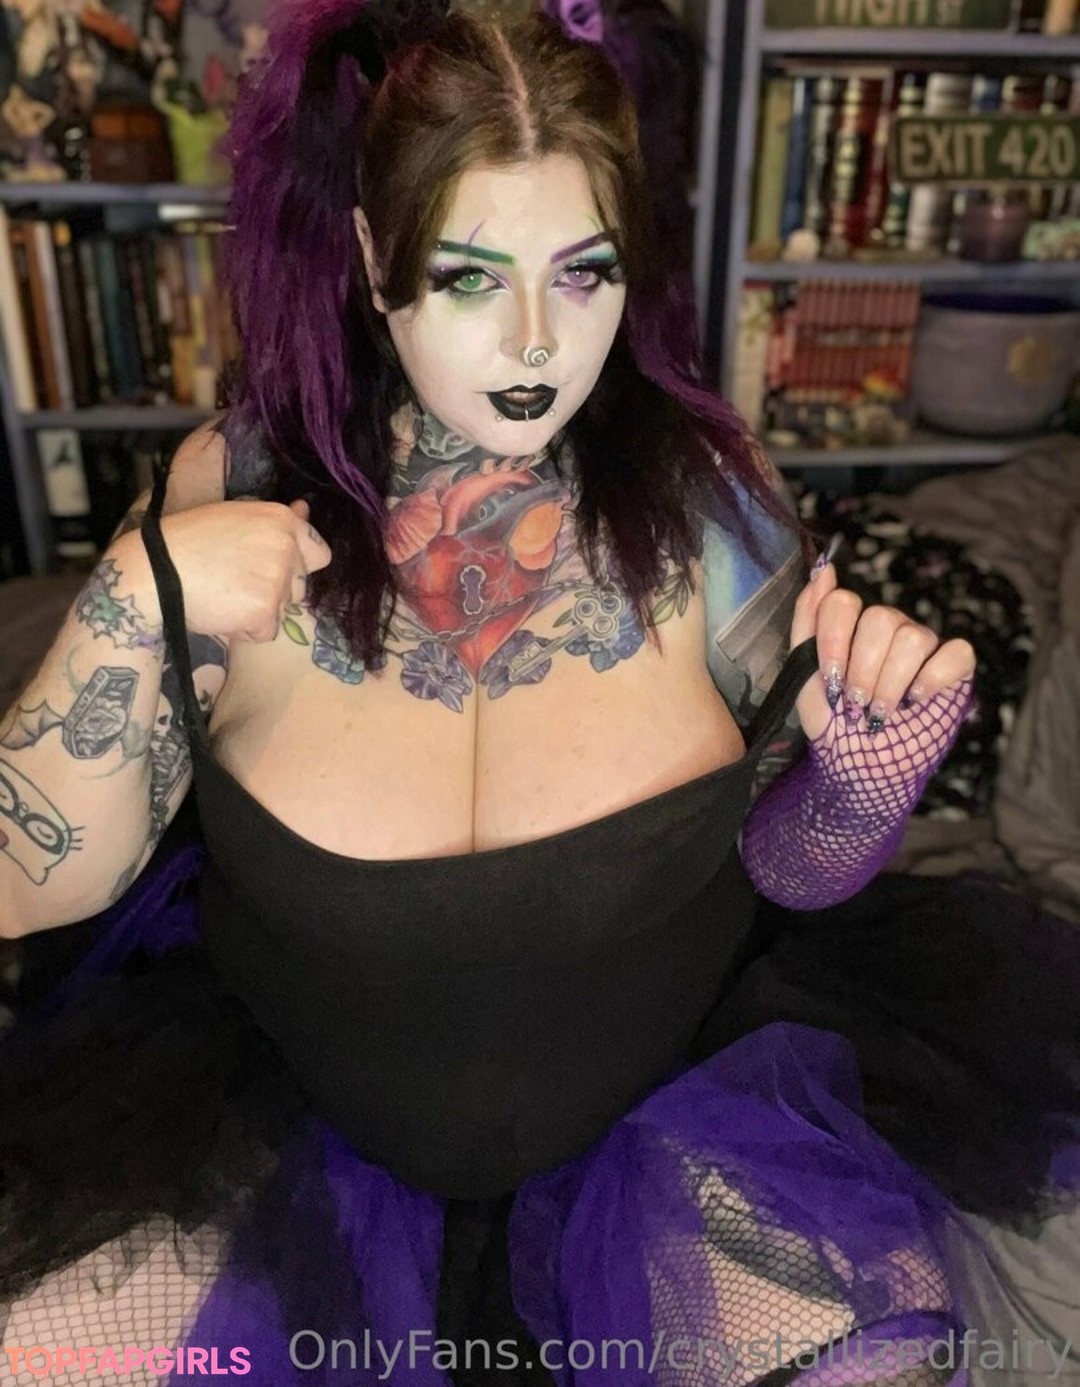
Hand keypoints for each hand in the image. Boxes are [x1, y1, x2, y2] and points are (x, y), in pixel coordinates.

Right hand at [118, 497, 331, 644]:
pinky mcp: (265, 612)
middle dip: (276, 590)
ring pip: (284, 609)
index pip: (319, 552)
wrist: (155, 572)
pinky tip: (222, 612)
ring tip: (225, 595)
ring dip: (260, 611)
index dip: (298, 565)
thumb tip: (305, 509)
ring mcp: (277, 581)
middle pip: (301, 586)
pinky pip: (267, 631)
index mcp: (280, 519)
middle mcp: (286, 548)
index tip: (272, 569)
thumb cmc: (187, 541)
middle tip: (236, 582)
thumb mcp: (234, 517)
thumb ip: (275, 521)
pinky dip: (246, 630)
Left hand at [790, 537, 976, 743]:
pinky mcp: (956, 667)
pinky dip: (932, 678)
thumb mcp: (804, 673)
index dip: (834, 641)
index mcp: (853, 625)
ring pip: (913, 636)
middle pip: (880, 618)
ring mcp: (924, 644)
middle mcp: (890, 627)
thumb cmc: (832, 722)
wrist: (859, 766)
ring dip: (891, 683)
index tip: (831, 681)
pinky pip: (955, 651)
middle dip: (863, 670)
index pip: (843, 602)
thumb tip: (823, 568)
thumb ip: (807, 620)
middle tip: (855, 703)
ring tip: (879, 712)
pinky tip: (915, 701)